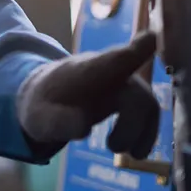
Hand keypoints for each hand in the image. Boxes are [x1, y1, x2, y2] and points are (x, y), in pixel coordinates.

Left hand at [17, 31, 160, 157]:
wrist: (46, 98)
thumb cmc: (42, 103)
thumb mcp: (38, 116)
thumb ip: (55, 121)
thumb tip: (83, 128)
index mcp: (85, 70)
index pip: (113, 60)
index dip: (134, 51)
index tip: (152, 38)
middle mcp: (109, 72)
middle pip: (135, 92)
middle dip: (131, 125)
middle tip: (112, 147)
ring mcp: (121, 83)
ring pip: (146, 103)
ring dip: (141, 132)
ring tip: (126, 153)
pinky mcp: (129, 98)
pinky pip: (148, 113)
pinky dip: (146, 134)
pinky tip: (135, 151)